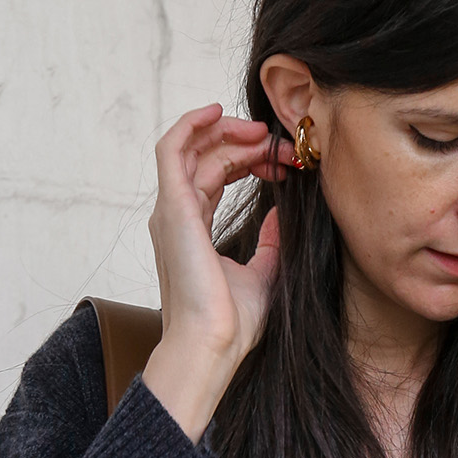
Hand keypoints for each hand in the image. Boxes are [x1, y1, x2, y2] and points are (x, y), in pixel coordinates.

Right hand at [142, 104, 288, 440]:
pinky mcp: (173, 208)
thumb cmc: (232, 323)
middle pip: (208, 157)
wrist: (212, 345)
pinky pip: (172, 149)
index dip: (251, 160)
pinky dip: (192, 124)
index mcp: (194, 229)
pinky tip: (219, 111)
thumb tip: (281, 214)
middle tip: (281, 144)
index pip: (218, 176)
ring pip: (193, 148)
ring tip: (262, 132)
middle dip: (245, 143)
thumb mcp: (264, 273)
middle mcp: (178, 215)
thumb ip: (270, 241)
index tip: (285, 163)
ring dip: (227, 131)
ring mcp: (172, 210)